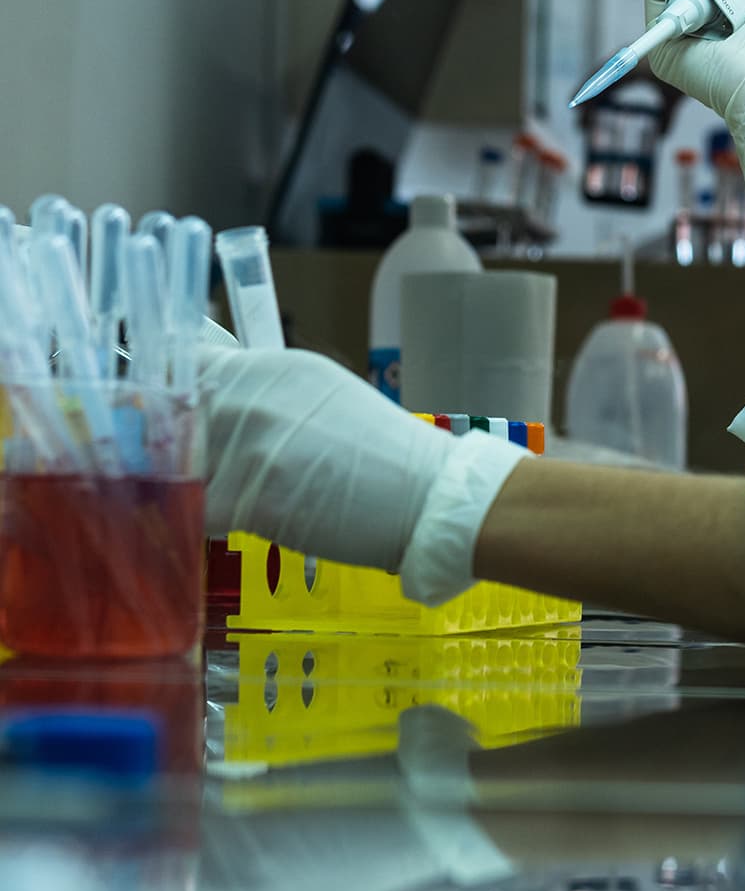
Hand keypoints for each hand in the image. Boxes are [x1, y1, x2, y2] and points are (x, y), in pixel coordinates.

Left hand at [200, 347, 527, 602]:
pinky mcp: (252, 492)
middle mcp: (252, 393)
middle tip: (216, 479)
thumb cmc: (385, 458)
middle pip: (169, 424)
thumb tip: (206, 409)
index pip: (183, 368)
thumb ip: (263, 398)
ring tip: (246, 502)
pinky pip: (198, 512)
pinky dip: (212, 525)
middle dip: (176, 455)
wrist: (431, 497)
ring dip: (197, 492)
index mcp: (270, 366)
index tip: (171, 425)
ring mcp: (250, 440)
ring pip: (179, 470)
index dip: (167, 399)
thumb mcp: (321, 400)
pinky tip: (252, 522)